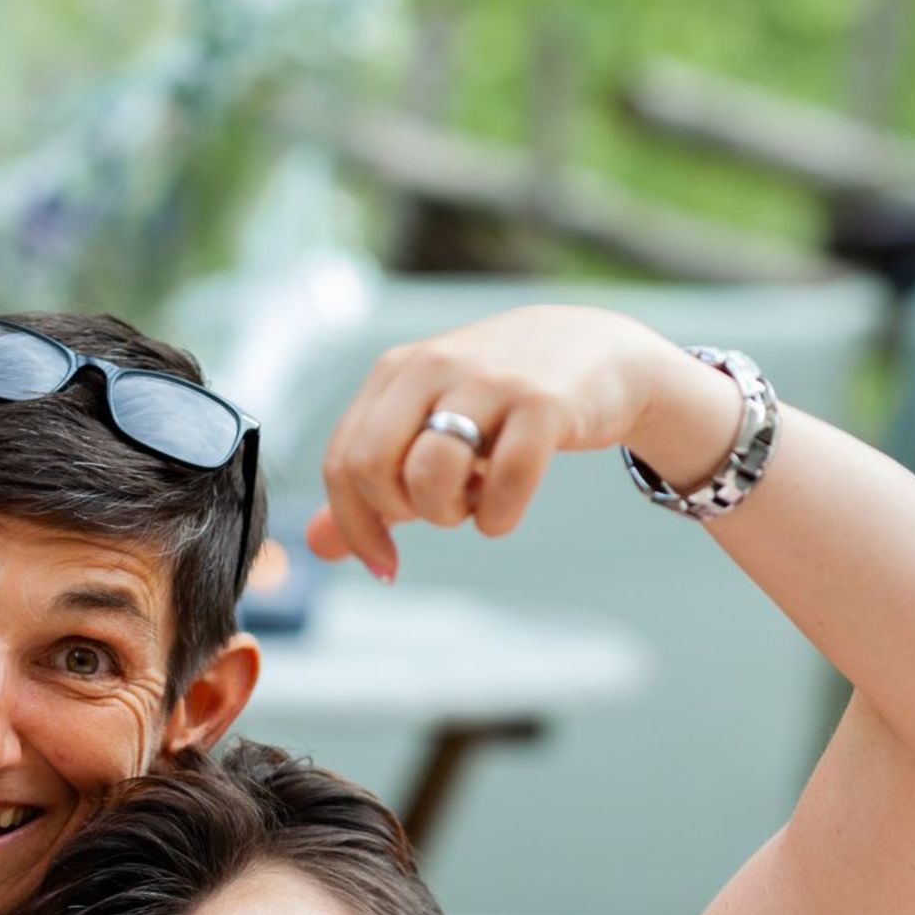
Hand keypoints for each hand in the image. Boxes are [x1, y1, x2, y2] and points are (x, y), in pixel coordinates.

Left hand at [305, 304, 737, 578]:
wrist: (597, 353)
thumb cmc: (499, 399)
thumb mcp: (428, 424)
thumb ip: (372, 482)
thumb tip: (317, 545)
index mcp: (395, 374)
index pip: (342, 462)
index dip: (354, 526)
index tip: (385, 561)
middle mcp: (433, 368)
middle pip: (371, 466)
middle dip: (397, 514)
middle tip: (434, 513)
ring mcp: (488, 382)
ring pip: (430, 473)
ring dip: (448, 513)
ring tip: (474, 499)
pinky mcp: (543, 404)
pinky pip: (505, 482)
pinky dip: (499, 517)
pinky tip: (505, 506)